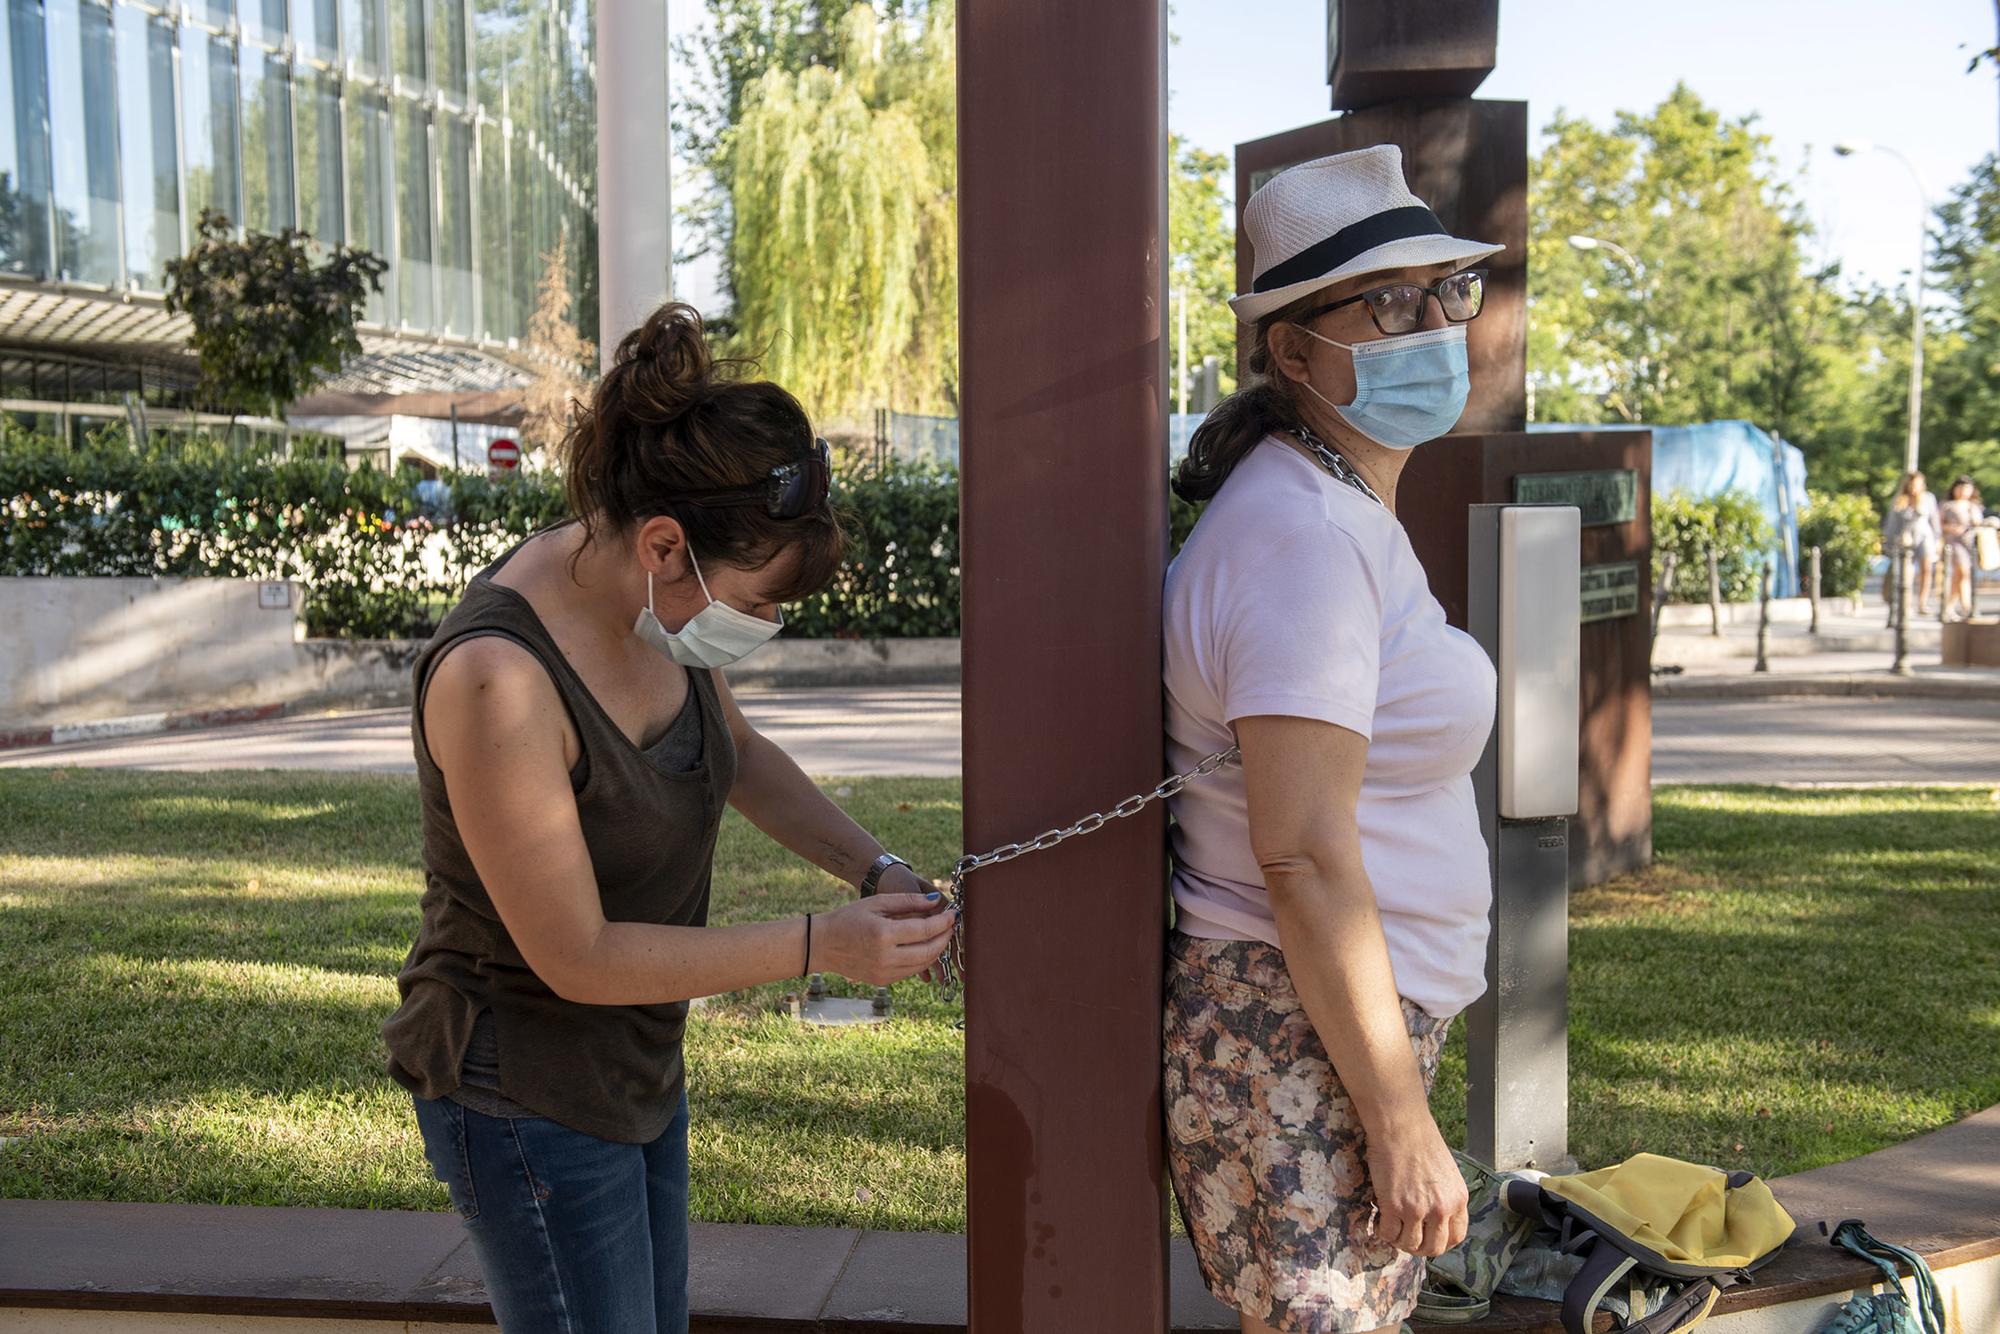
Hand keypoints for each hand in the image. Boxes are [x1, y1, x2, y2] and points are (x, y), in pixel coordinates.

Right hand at [812, 892, 955, 986]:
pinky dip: (922, 959)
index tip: (953, 913)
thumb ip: (908, 901)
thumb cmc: (848, 918)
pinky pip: (911, 971)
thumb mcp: (877, 902)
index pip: (925, 930)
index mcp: (883, 934)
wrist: (822, 944)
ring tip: (941, 935)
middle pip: (929, 950)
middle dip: (945, 937)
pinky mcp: (883, 981)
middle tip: (951, 925)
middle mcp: (885, 957)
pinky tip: (924, 946)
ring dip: (937, 950)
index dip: (943, 922)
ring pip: (923, 964)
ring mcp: (884, 973)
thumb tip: (935, 901)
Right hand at [1365, 1119, 1468, 1257]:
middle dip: (1419, 1248)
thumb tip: (1434, 1218)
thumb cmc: (1421, 1142)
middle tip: (1406, 1238)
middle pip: (1433, 1248)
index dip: (1440, 1243)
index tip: (1428, 1239)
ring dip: (1399, 1241)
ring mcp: (1417, 1209)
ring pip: (1409, 1245)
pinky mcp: (1393, 1205)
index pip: (1455, 1237)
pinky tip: (1379, 1221)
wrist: (1402, 1126)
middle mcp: (1441, 1209)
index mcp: (1458, 1200)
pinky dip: (1382, 1231)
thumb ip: (1445, 1197)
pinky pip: (1388, 1233)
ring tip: (1391, 1228)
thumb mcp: (1447, 1173)